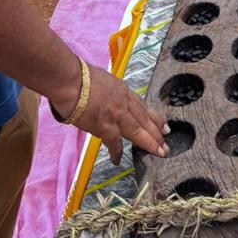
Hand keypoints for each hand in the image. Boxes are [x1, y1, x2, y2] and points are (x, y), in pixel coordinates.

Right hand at [52, 64, 168, 164]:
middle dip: (157, 132)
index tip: (164, 126)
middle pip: (145, 120)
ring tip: (158, 151)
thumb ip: (111, 93)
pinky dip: (116, 151)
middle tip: (166, 143)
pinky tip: (117, 159)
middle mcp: (124, 102)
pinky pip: (115, 142)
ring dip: (149, 142)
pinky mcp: (105, 124)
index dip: (154, 118)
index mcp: (124, 91)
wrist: (71, 81)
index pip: (143, 107)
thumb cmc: (82, 78)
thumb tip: (109, 100)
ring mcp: (117, 114)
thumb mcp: (105, 81)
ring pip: (138, 130)